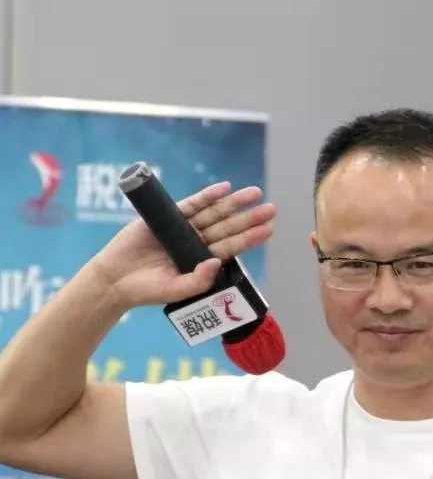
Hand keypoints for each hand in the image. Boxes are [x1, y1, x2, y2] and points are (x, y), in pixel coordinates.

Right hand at [93, 181, 275, 308]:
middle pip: (228, 227)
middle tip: (271, 208)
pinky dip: (208, 196)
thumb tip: (217, 261)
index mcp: (202, 261)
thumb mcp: (175, 290)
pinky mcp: (167, 217)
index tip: (269, 229)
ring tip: (255, 193)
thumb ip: (198, 280)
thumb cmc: (146, 290)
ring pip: (214, 213)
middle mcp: (196, 243)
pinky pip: (192, 204)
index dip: (249, 237)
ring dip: (234, 203)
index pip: (231, 247)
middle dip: (249, 218)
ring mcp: (183, 228)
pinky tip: (225, 189)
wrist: (115, 279)